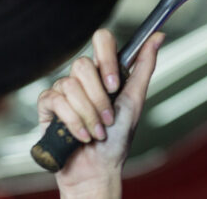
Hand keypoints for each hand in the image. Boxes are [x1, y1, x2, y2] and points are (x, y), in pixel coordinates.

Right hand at [37, 28, 164, 197]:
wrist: (98, 169)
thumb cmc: (117, 138)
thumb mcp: (135, 99)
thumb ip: (144, 66)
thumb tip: (158, 37)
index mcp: (104, 72)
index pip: (102, 40)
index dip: (106, 59)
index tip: (114, 85)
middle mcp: (83, 78)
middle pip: (82, 64)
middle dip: (98, 98)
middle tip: (108, 118)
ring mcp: (63, 90)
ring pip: (70, 85)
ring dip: (88, 115)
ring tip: (97, 132)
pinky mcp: (48, 106)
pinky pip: (56, 101)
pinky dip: (73, 123)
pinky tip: (81, 136)